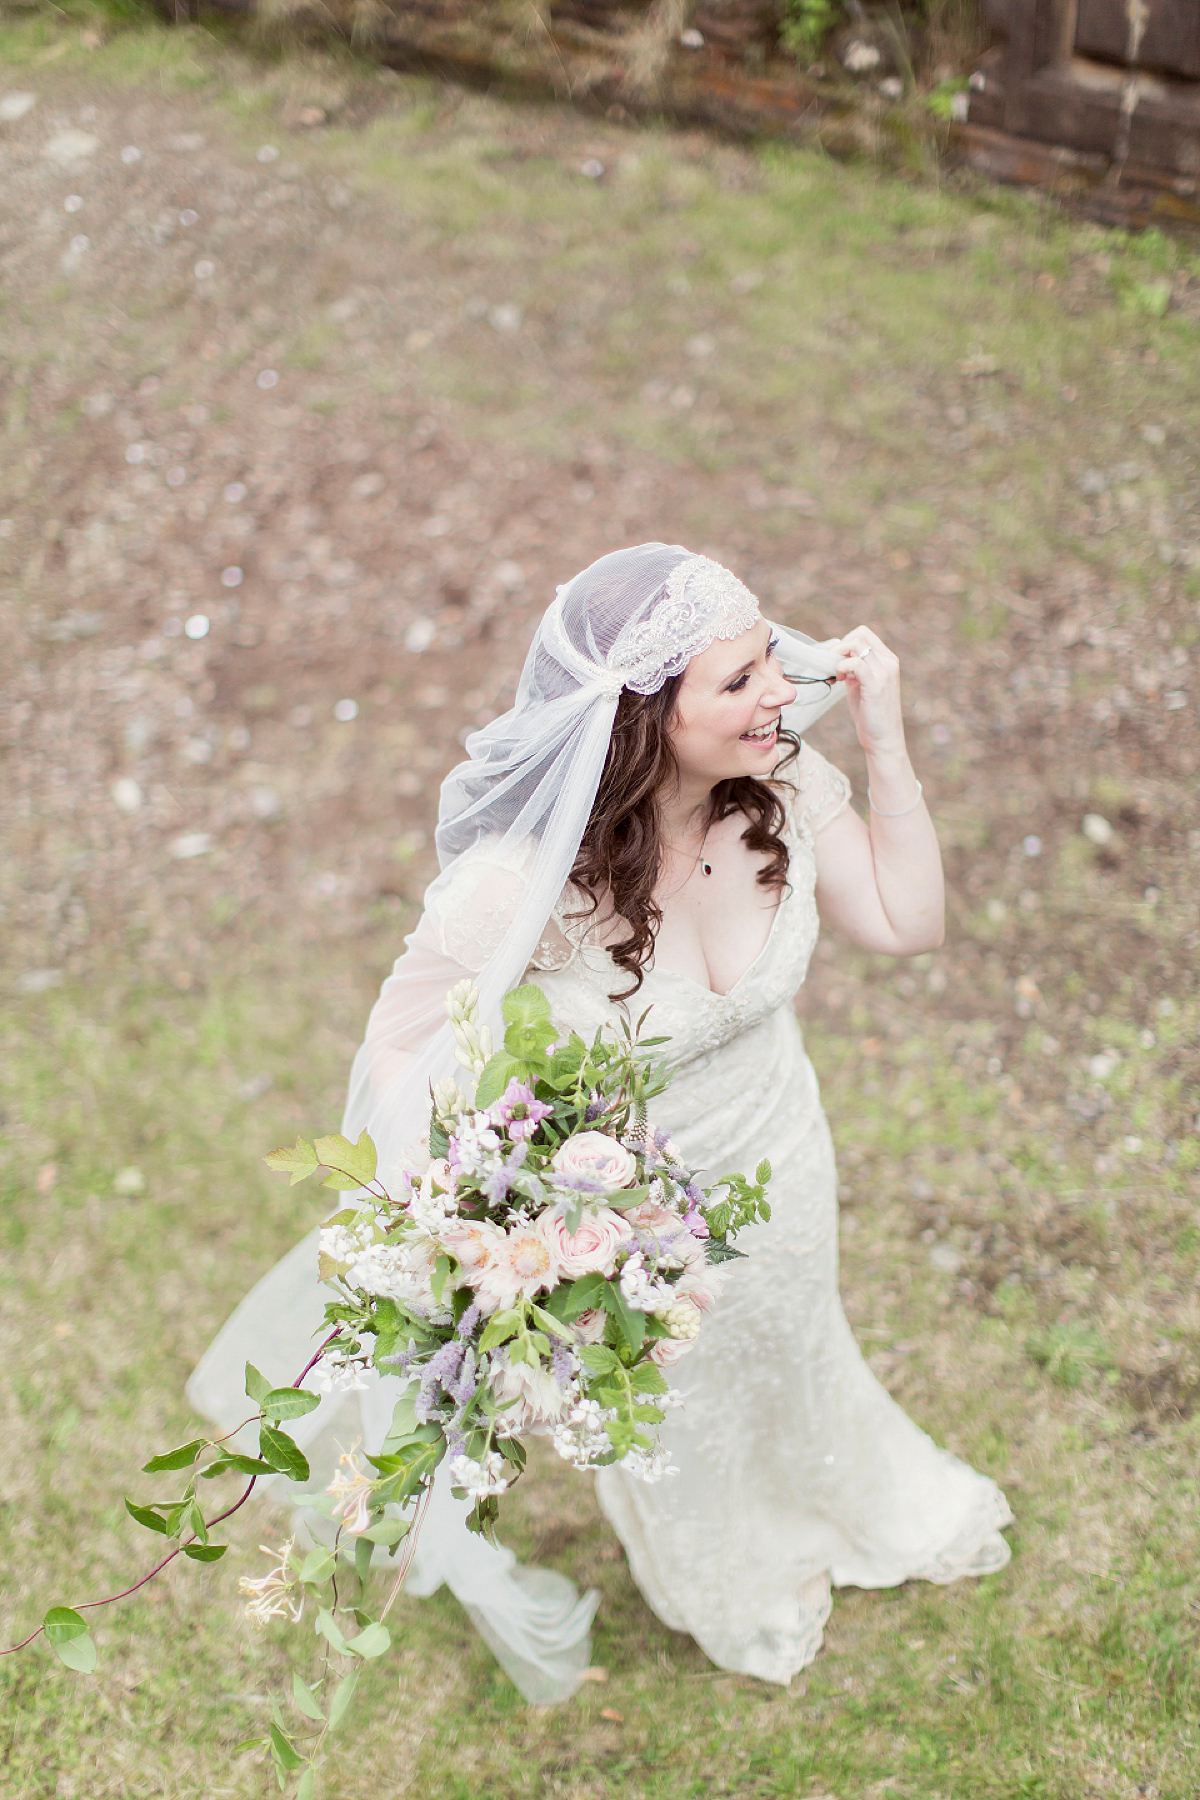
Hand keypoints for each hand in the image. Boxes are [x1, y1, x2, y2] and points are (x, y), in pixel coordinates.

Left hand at [833, 627, 905, 757]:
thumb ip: (855, 670)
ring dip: (838, 656)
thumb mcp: (863, 685)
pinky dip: (841, 667)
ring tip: (837, 675)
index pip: (864, 634)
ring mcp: (884, 673)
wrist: (883, 739)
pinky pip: (855, 663)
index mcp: (888, 660)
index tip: (837, 660)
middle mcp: (889, 662)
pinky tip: (839, 680)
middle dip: (839, 648)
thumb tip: (837, 657)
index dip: (845, 642)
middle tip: (833, 667)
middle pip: (859, 635)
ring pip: (856, 645)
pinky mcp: (875, 685)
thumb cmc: (871, 714)